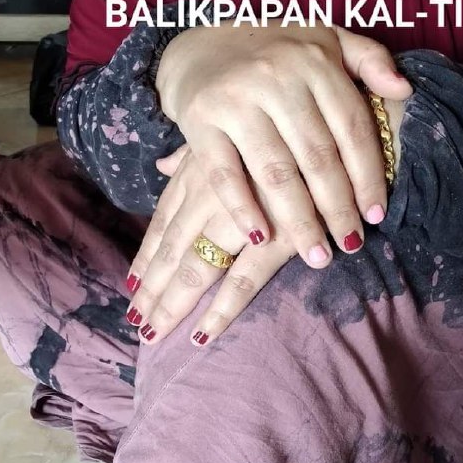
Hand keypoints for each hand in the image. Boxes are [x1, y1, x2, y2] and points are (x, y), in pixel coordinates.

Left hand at [126, 145, 295, 346]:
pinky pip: (241, 281)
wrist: (331, 128)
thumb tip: (161, 165)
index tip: (131, 285)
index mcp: (199, 172)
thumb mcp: (230, 131)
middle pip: (171, 251)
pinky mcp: (277, 239)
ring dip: (172, 305)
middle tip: (134, 323)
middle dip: (150, 290)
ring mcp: (241, 219)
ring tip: (153, 335)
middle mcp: (210, 197)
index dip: (146, 256)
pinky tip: (201, 335)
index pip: (163, 221)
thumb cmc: (280, 127)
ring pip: (195, 269)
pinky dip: (220, 310)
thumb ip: (194, 154)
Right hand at [156, 20, 411, 268]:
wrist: (199, 43)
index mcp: (314, 61)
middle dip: (337, 208)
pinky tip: (261, 238)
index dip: (368, 175)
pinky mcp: (199, 119)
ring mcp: (235, 99)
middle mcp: (276, 77)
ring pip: (275, 171)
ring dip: (299, 220)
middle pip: (317, 156)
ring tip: (317, 255)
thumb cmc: (275, 51)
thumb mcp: (326, 39)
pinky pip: (224, 173)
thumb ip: (369, 59)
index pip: (351, 128)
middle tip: (351, 245)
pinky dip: (242, 209)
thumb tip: (404, 90)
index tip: (376, 214)